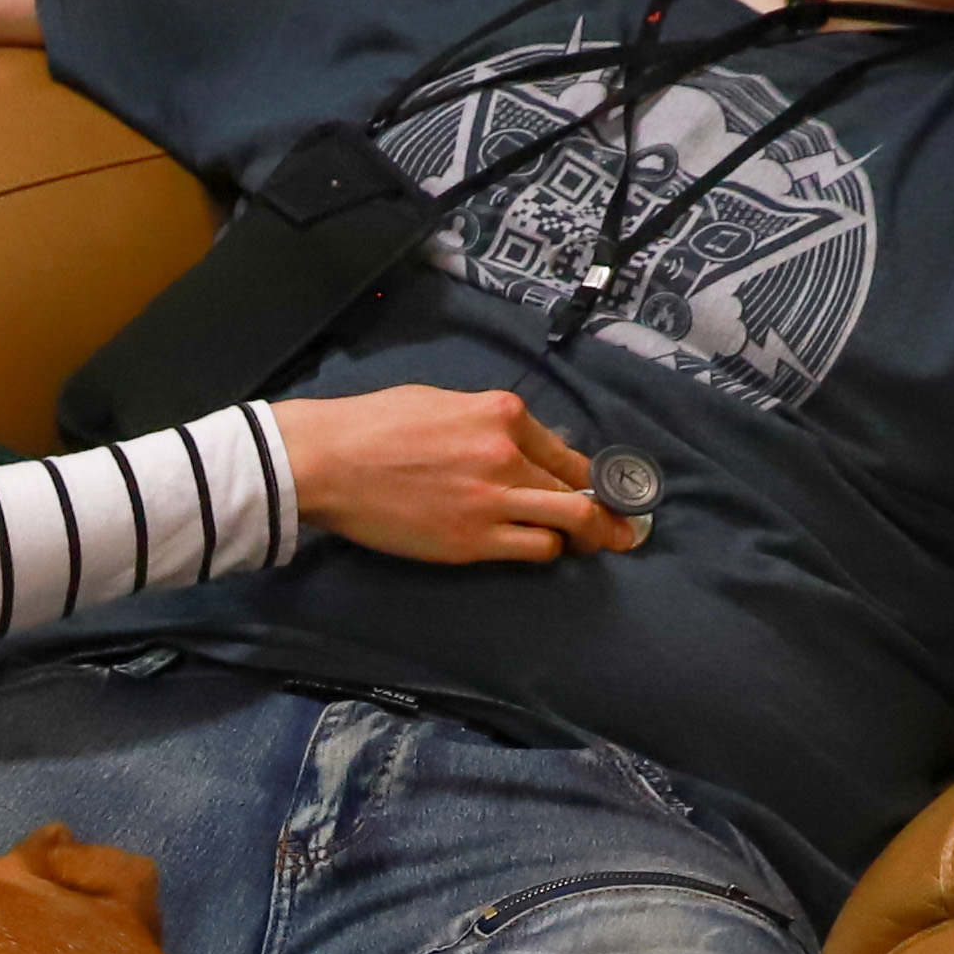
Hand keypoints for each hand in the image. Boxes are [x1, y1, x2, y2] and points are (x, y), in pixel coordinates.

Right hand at [272, 387, 643, 565]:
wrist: (329, 461)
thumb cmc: (374, 425)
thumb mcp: (442, 402)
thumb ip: (487, 423)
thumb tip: (515, 446)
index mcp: (502, 414)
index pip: (565, 451)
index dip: (589, 476)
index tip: (600, 490)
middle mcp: (506, 454)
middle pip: (578, 487)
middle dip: (608, 510)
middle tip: (624, 528)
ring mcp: (493, 500)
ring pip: (571, 521)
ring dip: (591, 535)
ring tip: (603, 546)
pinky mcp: (473, 539)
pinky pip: (535, 548)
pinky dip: (547, 550)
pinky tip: (545, 550)